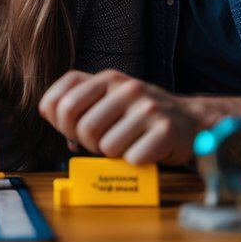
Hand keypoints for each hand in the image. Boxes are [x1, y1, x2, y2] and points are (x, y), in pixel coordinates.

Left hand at [38, 69, 200, 165]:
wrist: (189, 122)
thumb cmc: (138, 117)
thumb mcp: (108, 101)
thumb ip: (78, 106)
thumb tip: (50, 117)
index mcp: (106, 78)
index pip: (60, 101)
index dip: (60, 125)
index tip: (73, 131)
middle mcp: (126, 88)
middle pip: (83, 127)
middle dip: (88, 144)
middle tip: (103, 143)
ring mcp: (148, 107)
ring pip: (106, 146)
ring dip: (112, 155)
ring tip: (126, 145)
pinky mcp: (165, 130)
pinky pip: (131, 158)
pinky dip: (133, 163)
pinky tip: (144, 151)